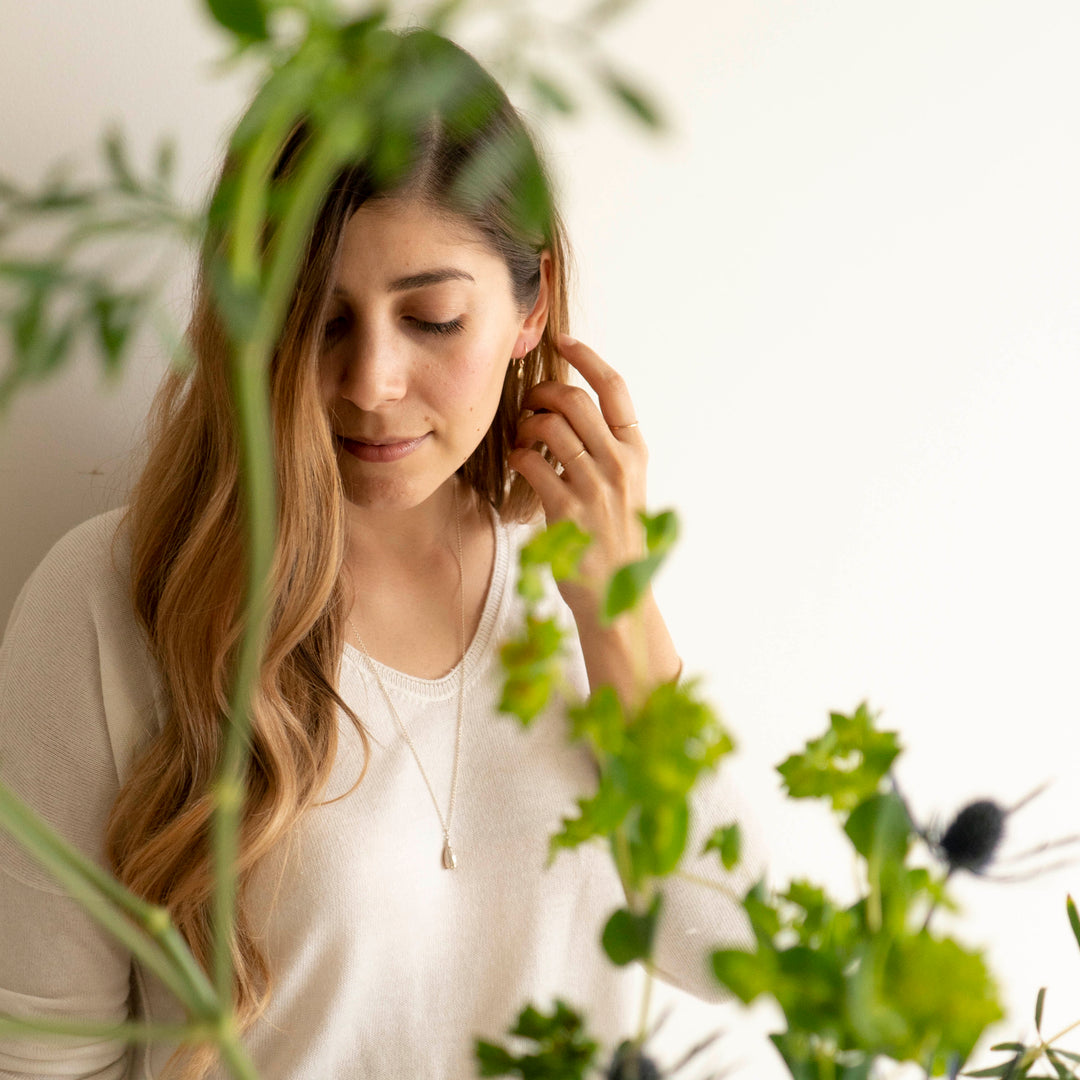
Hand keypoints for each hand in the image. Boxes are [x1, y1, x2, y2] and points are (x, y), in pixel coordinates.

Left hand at [508, 333, 648, 619]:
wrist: (618, 595)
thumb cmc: (615, 538)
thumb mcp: (626, 487)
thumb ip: (607, 450)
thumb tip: (569, 408)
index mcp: (636, 452)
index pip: (614, 388)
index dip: (587, 358)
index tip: (564, 342)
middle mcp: (619, 464)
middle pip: (575, 399)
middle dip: (543, 392)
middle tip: (530, 403)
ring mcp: (594, 488)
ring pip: (549, 426)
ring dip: (526, 425)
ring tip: (523, 438)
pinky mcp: (566, 511)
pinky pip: (530, 463)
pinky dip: (518, 456)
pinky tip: (518, 463)